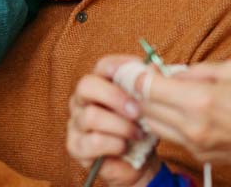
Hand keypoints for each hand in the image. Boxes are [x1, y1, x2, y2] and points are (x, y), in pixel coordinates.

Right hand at [68, 56, 157, 186]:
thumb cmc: (140, 130)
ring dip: (120, 126)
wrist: (138, 164)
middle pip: (87, 85)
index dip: (120, 67)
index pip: (102, 66)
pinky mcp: (75, 146)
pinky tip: (124, 148)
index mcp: (100, 84)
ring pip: (91, 116)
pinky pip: (93, 141)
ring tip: (137, 134)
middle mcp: (82, 100)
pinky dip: (114, 145)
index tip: (141, 77)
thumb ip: (148, 87)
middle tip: (137, 111)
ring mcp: (75, 122)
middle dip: (115, 97)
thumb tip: (154, 68)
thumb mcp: (149, 107)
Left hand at [141, 59, 230, 162]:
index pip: (148, 87)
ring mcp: (195, 144)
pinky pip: (171, 138)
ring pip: (153, 125)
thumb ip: (195, 70)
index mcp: (198, 99)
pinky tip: (177, 112)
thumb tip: (171, 72)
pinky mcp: (201, 155)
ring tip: (161, 95)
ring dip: (151, 109)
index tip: (135, 68)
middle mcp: (192, 125)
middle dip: (140, 92)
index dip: (136, 76)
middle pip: (145, 108)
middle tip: (145, 79)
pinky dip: (167, 124)